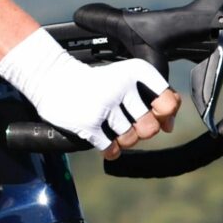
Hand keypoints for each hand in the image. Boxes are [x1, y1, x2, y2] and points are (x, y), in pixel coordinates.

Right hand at [0, 29, 182, 153]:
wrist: (53, 79)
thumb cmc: (96, 82)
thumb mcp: (126, 80)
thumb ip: (153, 99)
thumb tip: (169, 127)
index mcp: (135, 72)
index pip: (168, 101)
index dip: (165, 113)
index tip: (154, 112)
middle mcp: (121, 86)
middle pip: (150, 127)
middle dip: (142, 131)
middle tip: (128, 123)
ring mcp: (104, 106)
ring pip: (130, 139)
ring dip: (123, 140)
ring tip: (112, 129)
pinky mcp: (88, 124)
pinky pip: (111, 149)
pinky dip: (110, 150)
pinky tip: (103, 139)